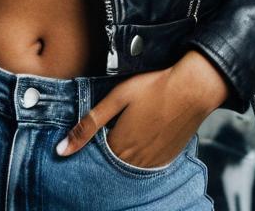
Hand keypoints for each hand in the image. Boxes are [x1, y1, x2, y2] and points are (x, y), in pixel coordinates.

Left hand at [55, 51, 228, 167]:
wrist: (193, 89)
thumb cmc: (154, 88)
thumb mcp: (116, 98)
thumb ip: (88, 124)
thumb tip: (62, 149)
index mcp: (119, 147)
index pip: (94, 157)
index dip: (88, 144)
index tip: (87, 133)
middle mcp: (135, 162)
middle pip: (111, 163)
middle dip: (104, 149)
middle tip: (112, 125)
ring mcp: (153, 163)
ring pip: (128, 166)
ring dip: (122, 153)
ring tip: (129, 127)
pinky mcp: (167, 159)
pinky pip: (146, 165)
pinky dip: (140, 155)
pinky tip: (143, 134)